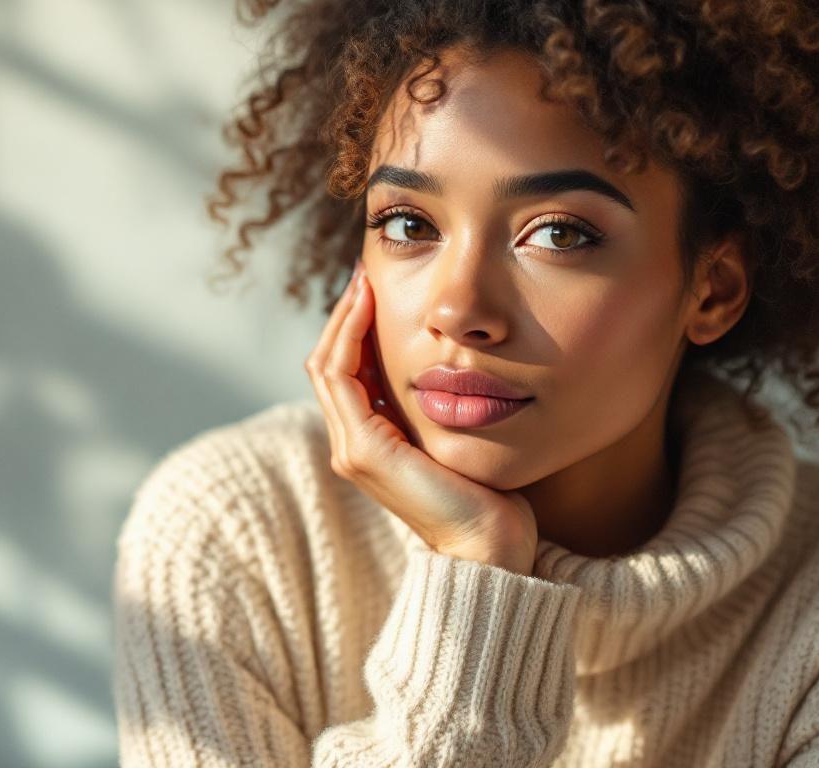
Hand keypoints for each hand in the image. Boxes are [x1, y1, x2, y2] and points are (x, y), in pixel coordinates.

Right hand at [304, 260, 538, 576]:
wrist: (490, 546)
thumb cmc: (487, 496)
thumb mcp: (459, 437)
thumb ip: (443, 408)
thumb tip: (457, 364)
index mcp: (372, 442)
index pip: (347, 371)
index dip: (357, 326)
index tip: (378, 287)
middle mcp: (352, 446)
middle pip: (330, 361)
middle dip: (347, 314)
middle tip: (365, 272)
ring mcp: (353, 450)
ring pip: (328, 364)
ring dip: (344, 317)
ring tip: (365, 280)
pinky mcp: (364, 452)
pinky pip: (341, 378)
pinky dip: (350, 337)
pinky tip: (371, 307)